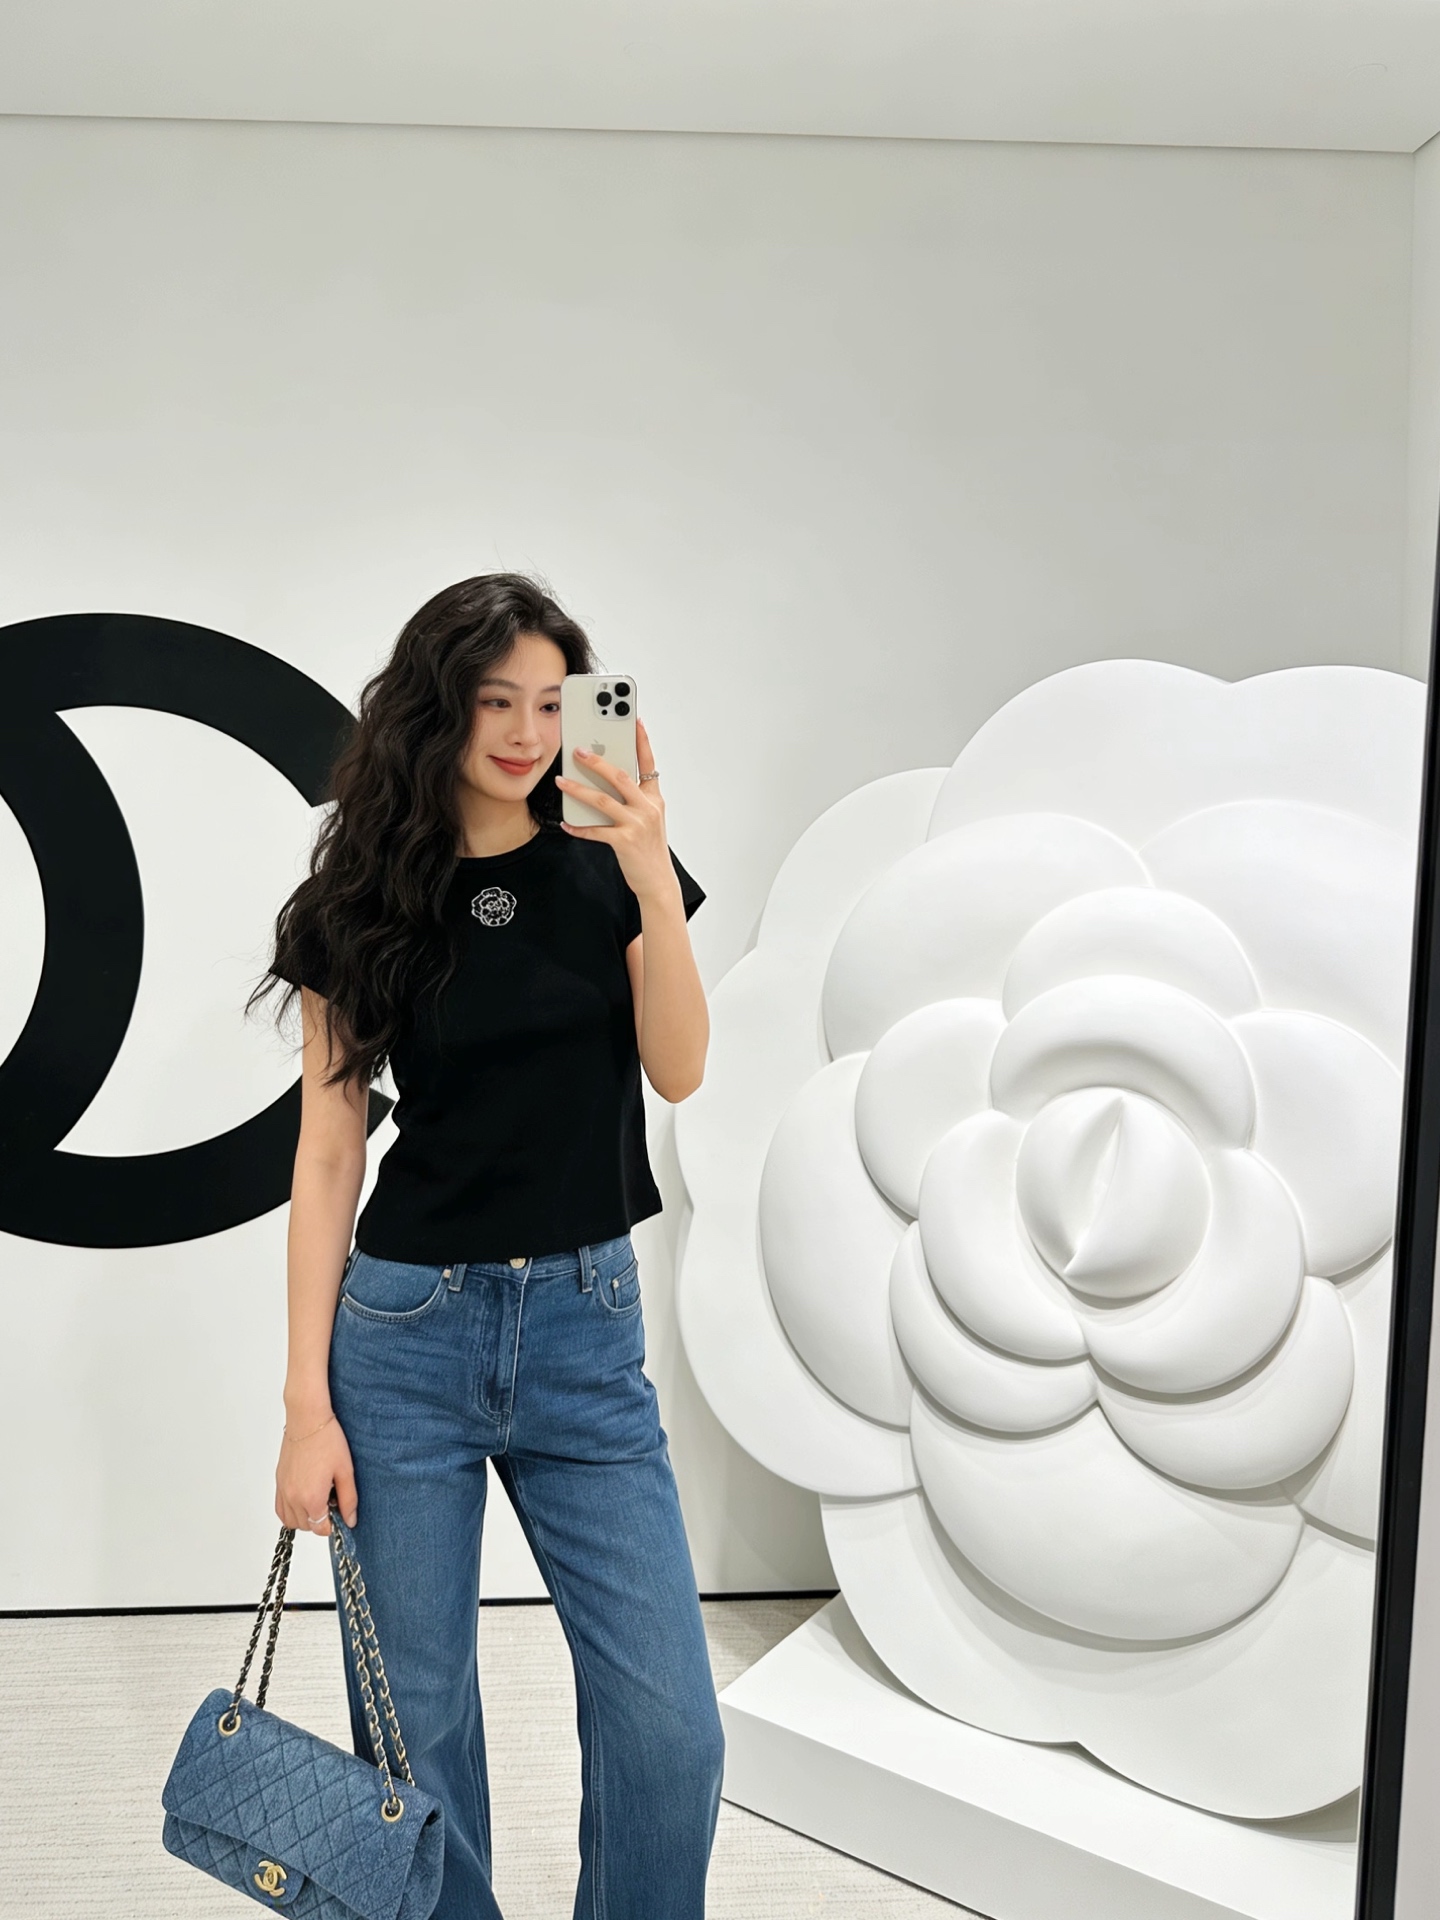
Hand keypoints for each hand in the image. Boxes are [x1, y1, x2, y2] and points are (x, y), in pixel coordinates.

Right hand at [275, 1410, 357, 1535]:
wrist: (307, 1420)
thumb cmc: (327, 1440)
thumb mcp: (345, 1471)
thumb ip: (348, 1500)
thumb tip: (350, 1520)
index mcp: (311, 1498)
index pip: (320, 1529)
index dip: (333, 1524)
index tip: (339, 1512)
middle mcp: (293, 1498)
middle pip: (306, 1527)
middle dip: (320, 1520)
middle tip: (331, 1501)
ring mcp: (283, 1491)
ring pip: (291, 1521)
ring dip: (305, 1518)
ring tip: (318, 1499)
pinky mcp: (278, 1482)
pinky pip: (280, 1509)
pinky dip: (291, 1511)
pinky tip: (304, 1499)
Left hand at [557, 716, 677, 905]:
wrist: (658, 882)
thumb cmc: (649, 849)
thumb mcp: (648, 819)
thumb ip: (632, 799)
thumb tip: (604, 783)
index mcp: (653, 799)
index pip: (648, 764)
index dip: (641, 741)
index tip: (633, 720)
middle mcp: (647, 808)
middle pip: (619, 777)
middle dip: (597, 761)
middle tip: (578, 749)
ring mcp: (636, 824)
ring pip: (602, 800)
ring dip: (578, 790)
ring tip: (561, 781)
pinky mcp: (624, 842)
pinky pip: (595, 831)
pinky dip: (578, 826)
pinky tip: (566, 823)